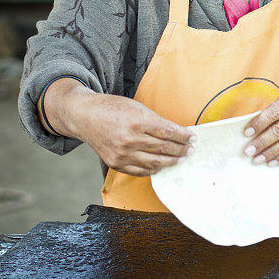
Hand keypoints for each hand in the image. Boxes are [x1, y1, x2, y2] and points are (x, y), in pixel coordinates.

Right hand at [42, 79, 194, 176]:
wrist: (84, 116)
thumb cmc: (112, 109)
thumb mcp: (137, 107)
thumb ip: (156, 121)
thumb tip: (177, 133)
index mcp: (137, 121)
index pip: (168, 132)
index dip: (183, 136)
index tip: (193, 138)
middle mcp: (129, 139)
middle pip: (163, 148)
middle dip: (181, 149)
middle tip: (191, 150)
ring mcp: (122, 153)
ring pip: (154, 162)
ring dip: (171, 161)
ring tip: (181, 159)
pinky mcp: (115, 163)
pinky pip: (140, 171)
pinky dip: (154, 169)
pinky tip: (162, 165)